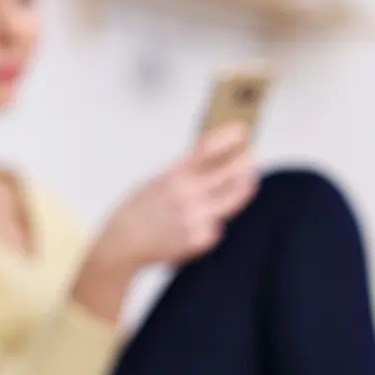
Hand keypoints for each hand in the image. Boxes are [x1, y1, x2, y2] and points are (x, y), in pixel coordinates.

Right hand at [91, 123, 257, 270]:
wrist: (124, 243)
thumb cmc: (140, 209)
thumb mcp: (160, 181)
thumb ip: (188, 173)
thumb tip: (218, 159)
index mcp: (174, 176)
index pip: (207, 149)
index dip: (227, 137)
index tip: (241, 130)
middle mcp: (188, 196)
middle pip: (229, 173)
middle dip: (244, 162)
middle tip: (251, 155)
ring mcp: (197, 218)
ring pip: (233, 200)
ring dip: (243, 187)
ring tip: (250, 180)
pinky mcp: (202, 239)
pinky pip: (218, 222)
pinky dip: (215, 217)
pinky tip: (201, 218)